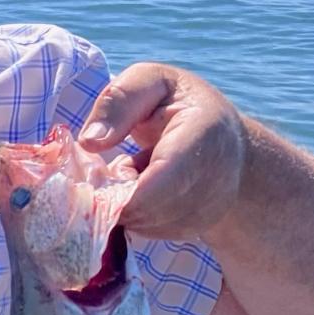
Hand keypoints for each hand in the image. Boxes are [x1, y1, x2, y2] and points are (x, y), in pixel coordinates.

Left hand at [77, 62, 246, 239]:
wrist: (224, 138)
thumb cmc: (178, 103)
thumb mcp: (149, 82)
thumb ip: (118, 102)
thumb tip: (89, 142)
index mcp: (204, 131)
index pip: (163, 176)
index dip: (124, 188)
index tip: (101, 175)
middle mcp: (217, 175)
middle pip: (150, 208)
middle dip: (116, 195)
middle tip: (113, 168)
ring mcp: (212, 206)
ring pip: (147, 224)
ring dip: (125, 205)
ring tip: (133, 173)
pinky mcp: (199, 227)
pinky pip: (152, 232)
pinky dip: (136, 215)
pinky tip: (143, 189)